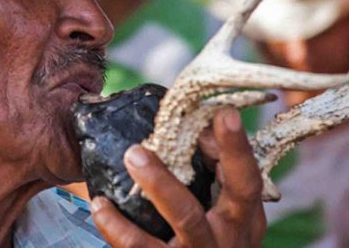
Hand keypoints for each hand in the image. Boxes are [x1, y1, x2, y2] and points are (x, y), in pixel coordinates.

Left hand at [90, 108, 265, 246]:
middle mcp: (227, 237)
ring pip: (184, 219)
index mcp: (244, 218)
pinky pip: (140, 247)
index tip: (224, 113)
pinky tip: (100, 206)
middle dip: (201, 164)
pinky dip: (115, 227)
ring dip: (159, 184)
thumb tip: (198, 129)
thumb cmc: (212, 240)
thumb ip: (216, 175)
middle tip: (155, 140)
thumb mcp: (226, 215)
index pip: (247, 180)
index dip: (238, 148)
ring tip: (132, 156)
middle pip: (223, 198)